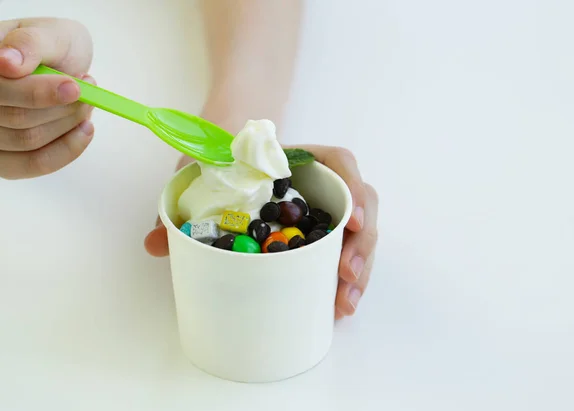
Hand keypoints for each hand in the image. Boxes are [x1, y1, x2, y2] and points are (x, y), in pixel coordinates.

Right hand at [0, 18, 94, 179]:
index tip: (75, 87)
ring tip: (85, 102)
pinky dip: (67, 149)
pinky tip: (85, 129)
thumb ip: (31, 44)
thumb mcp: (49, 33)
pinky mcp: (5, 158)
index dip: (38, 92)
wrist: (60, 63)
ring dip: (68, 123)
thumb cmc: (52, 46)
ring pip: (28, 140)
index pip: (1, 89)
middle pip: (17, 118)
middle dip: (63, 107)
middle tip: (88, 89)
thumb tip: (7, 62)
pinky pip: (34, 163)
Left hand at [144, 146, 378, 319]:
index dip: (354, 189)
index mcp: (303, 158)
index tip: (353, 221)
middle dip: (361, 246)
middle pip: (360, 206)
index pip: (341, 162)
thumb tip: (154, 244)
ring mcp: (325, 208)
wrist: (229, 151)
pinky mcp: (320, 232)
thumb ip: (182, 202)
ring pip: (358, 235)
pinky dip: (345, 277)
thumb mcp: (203, 170)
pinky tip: (337, 304)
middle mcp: (322, 182)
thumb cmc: (222, 157)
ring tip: (344, 304)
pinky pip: (344, 251)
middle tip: (346, 278)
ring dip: (359, 269)